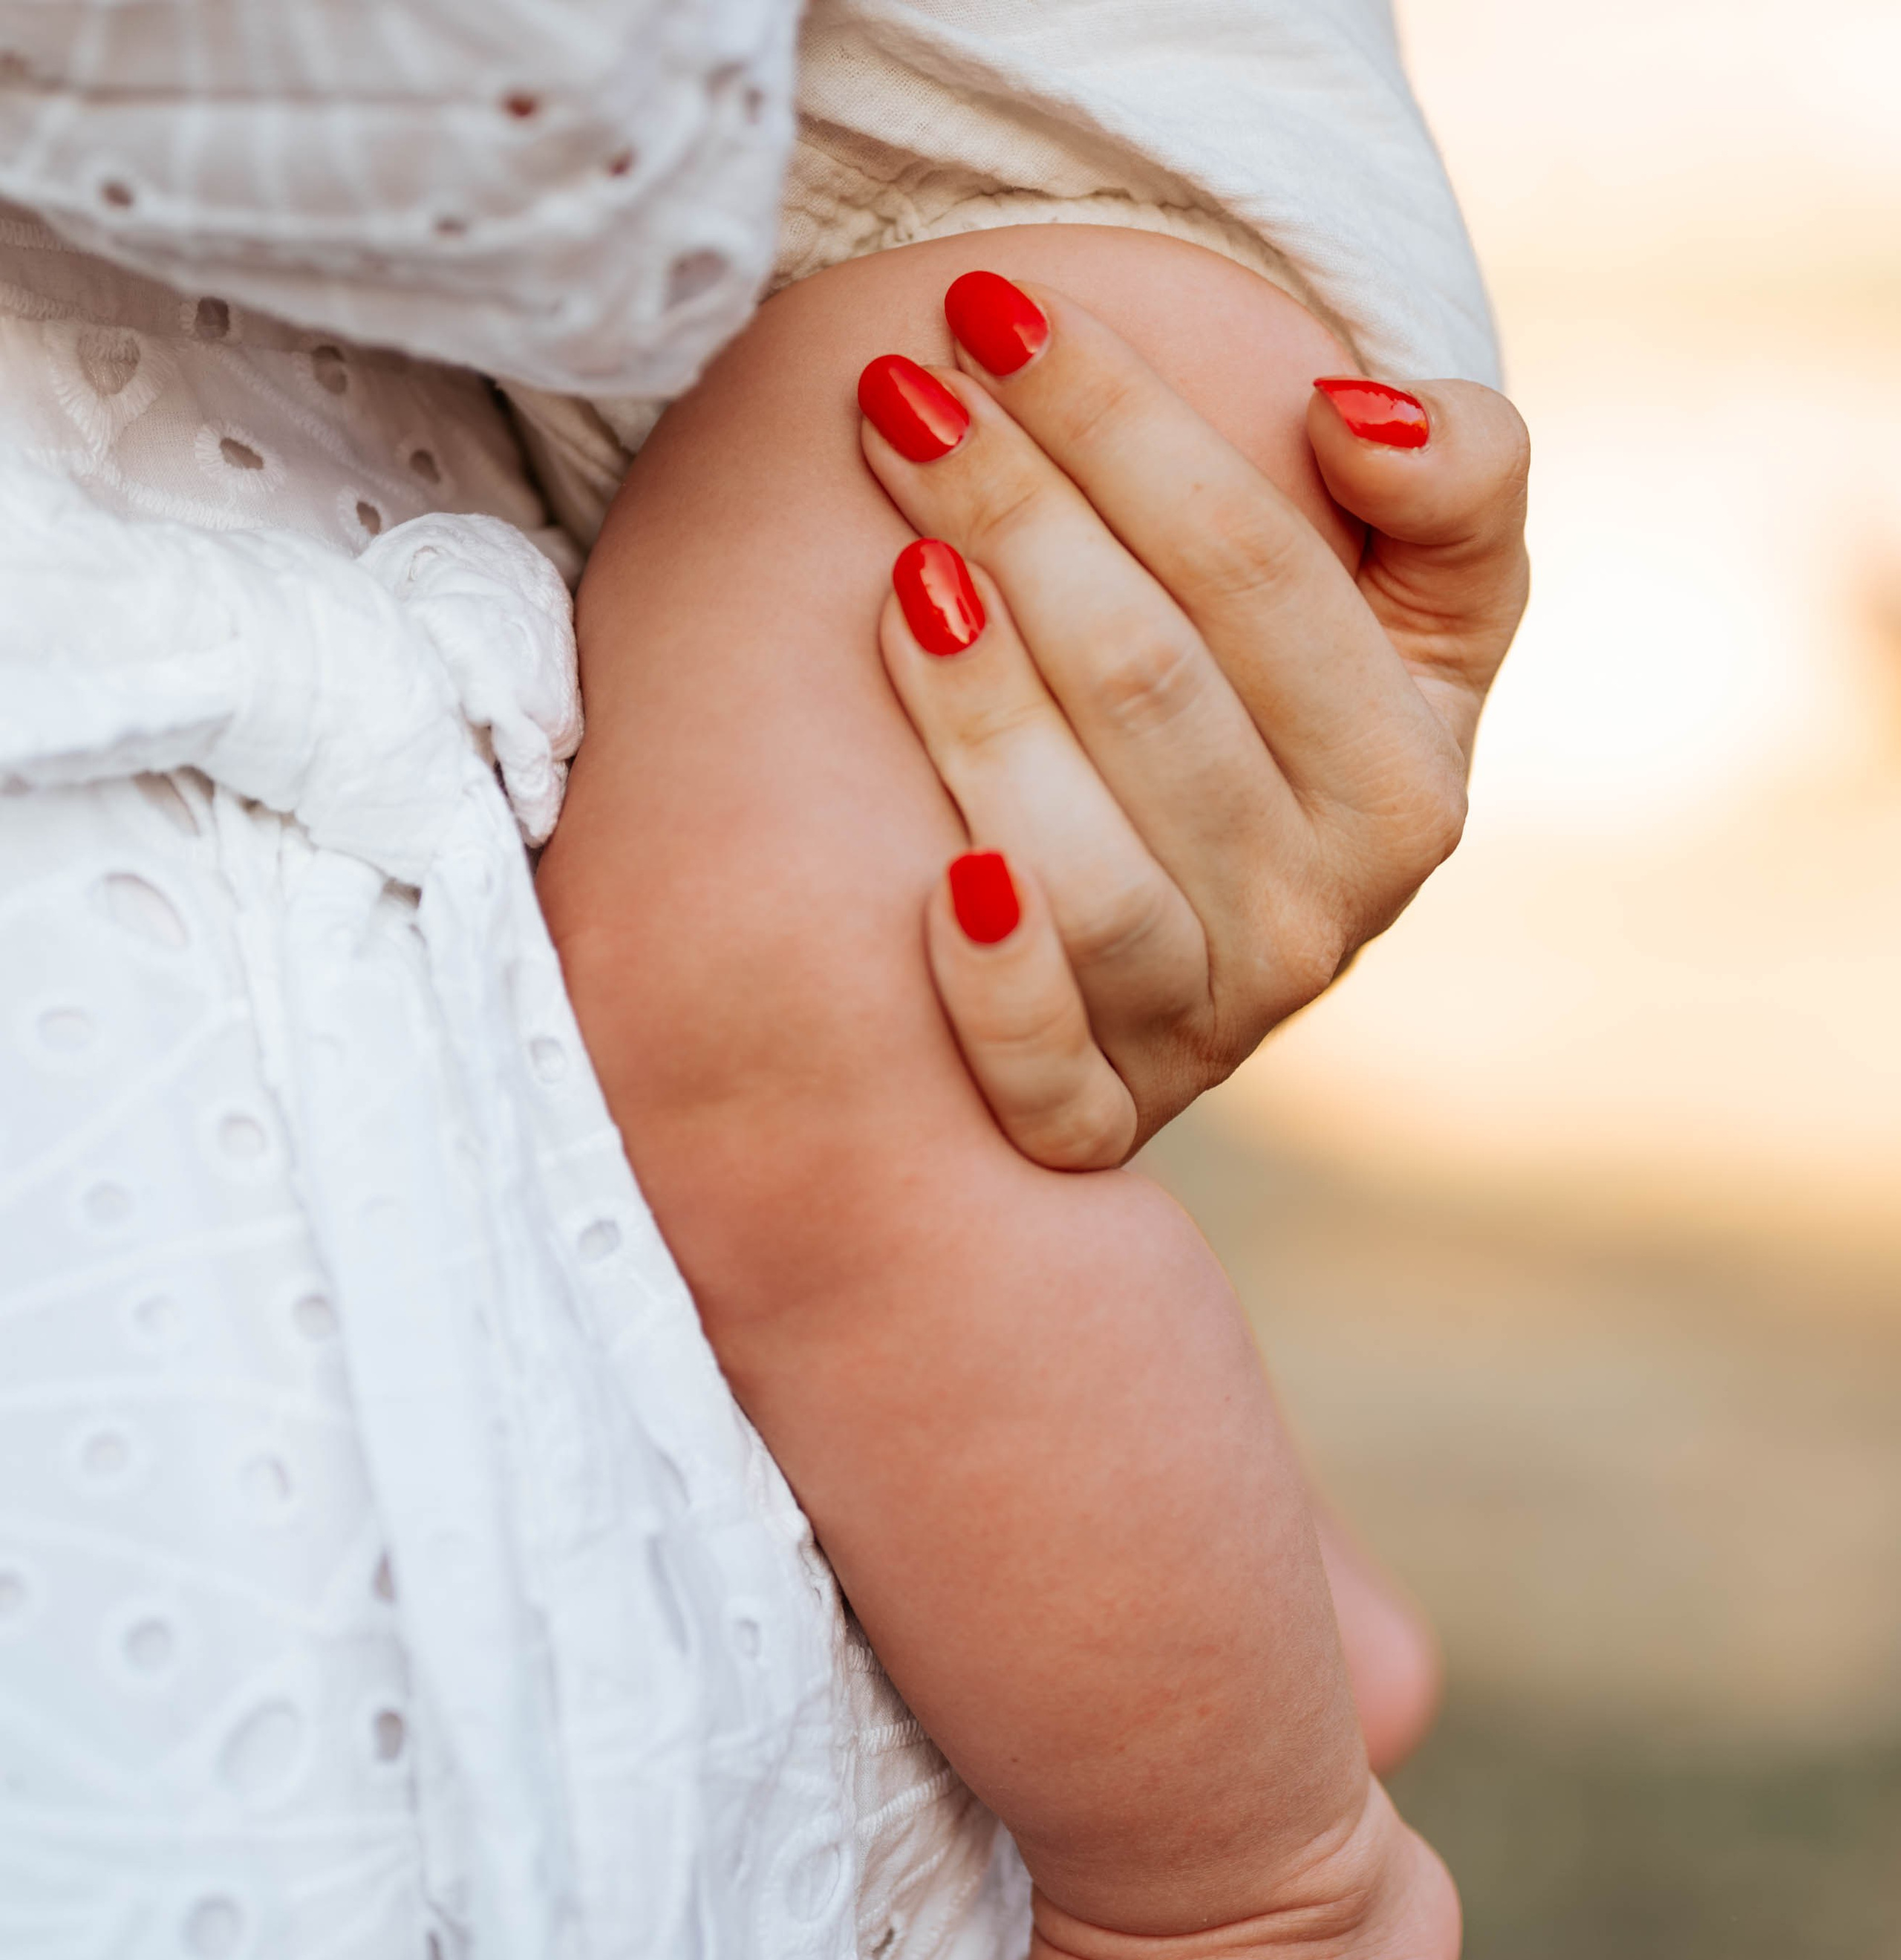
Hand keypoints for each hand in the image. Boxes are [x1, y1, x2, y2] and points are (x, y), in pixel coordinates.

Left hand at [858, 261, 1529, 1166]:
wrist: (1205, 920)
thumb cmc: (1283, 715)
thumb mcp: (1422, 602)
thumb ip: (1456, 487)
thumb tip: (1358, 419)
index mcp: (1408, 786)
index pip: (1255, 573)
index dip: (1122, 428)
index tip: (992, 315)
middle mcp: (1319, 921)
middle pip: (1152, 689)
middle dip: (1016, 519)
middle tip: (896, 395)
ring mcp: (1207, 1029)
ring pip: (1092, 867)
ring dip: (985, 715)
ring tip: (899, 573)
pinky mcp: (1094, 1117)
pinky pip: (1050, 1075)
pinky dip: (1000, 989)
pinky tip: (938, 888)